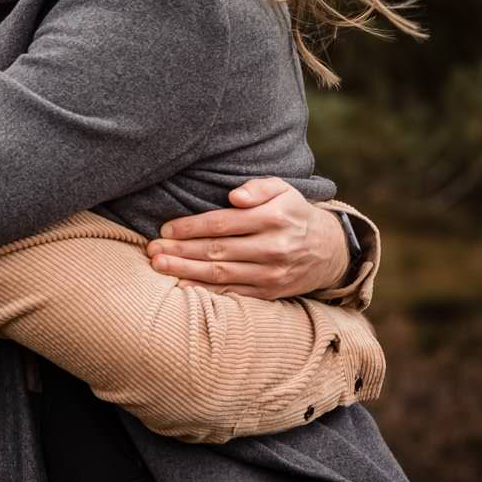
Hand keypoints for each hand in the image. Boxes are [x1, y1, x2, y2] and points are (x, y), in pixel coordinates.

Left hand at [144, 177, 350, 299]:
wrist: (330, 250)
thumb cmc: (294, 213)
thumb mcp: (283, 190)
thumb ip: (258, 188)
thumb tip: (234, 197)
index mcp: (273, 219)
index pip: (222, 223)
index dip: (190, 227)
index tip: (165, 228)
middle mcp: (272, 248)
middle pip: (217, 250)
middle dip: (180, 250)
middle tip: (151, 249)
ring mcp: (271, 273)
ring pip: (221, 274)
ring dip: (185, 270)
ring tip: (158, 266)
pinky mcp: (271, 292)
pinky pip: (234, 293)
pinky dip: (207, 292)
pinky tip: (183, 286)